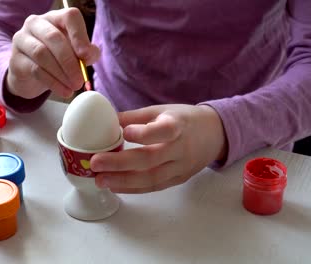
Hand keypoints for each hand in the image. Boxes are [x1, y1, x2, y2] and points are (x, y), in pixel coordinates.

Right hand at [7, 8, 99, 98]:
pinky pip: (35, 69)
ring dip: (61, 74)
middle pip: (54, 38)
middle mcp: (36, 24)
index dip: (79, 35)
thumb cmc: (56, 60)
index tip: (86, 55)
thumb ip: (87, 53)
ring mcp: (22, 39)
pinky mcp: (15, 59)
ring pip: (42, 54)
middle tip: (79, 80)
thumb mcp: (75, 55)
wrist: (29, 75)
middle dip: (70, 62)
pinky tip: (63, 91)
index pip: (69, 16)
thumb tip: (89, 54)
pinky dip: (52, 82)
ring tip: (73, 87)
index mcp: (55, 18)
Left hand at [90, 104, 226, 192]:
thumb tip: (106, 119)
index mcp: (178, 125)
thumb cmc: (184, 119)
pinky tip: (114, 186)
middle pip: (150, 159)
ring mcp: (181, 167)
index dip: (144, 133)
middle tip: (95, 163)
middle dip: (120, 163)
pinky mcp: (179, 179)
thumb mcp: (162, 110)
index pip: (164, 131)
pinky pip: (154, 187)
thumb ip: (135, 117)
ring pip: (151, 178)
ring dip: (123, 181)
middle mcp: (181, 148)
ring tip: (99, 180)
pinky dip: (133, 188)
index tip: (124, 133)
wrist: (215, 134)